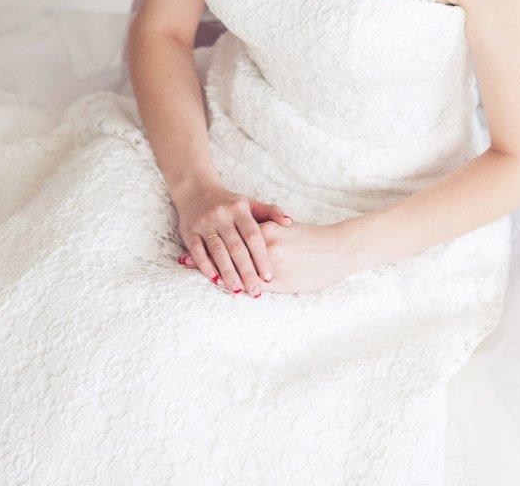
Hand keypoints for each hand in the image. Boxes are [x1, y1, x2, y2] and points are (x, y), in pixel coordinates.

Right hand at [174, 183, 291, 295]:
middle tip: (255, 291)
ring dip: (227, 272)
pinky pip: (198, 251)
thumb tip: (289, 222)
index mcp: (239, 209)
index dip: (261, 257)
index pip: (252, 236)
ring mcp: (204, 223)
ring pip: (217, 251)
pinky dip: (206, 266)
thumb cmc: (228, 202)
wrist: (196, 189)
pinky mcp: (189, 231)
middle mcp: (221, 215)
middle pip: (236, 247)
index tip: (269, 276)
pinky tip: (215, 280)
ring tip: (237, 290)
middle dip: (246, 271)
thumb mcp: (250, 203)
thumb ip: (270, 212)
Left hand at [180, 219, 357, 295]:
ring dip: (214, 273)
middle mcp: (264, 245)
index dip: (212, 241)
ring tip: (193, 275)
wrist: (337, 249)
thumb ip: (267, 229)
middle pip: (228, 252)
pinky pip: (251, 285)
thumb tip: (250, 234)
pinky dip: (235, 286)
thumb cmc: (312, 239)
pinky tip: (223, 290)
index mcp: (265, 230)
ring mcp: (269, 264)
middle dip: (204, 258)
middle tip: (181, 261)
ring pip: (236, 270)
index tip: (192, 244)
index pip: (232, 237)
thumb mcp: (287, 229)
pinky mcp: (278, 280)